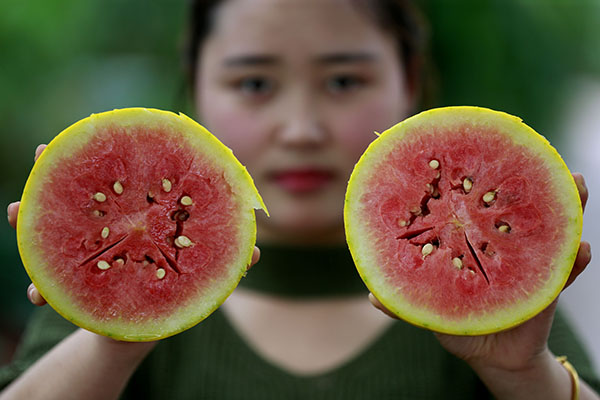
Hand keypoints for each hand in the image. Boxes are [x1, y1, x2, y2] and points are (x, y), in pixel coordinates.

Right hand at [8, 144, 260, 308]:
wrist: (149, 328)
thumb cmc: (176, 291)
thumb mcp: (200, 274)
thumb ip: (224, 260)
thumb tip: (257, 253)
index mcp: (141, 219)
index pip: (124, 182)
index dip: (108, 158)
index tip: (88, 133)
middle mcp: (111, 229)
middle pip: (82, 196)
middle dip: (57, 174)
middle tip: (39, 154)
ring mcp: (91, 253)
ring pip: (57, 229)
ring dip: (32, 219)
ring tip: (14, 210)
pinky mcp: (78, 285)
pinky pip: (52, 281)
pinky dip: (41, 285)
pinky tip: (34, 292)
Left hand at [370, 173, 591, 369]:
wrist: (493, 356)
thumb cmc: (458, 324)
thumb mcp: (429, 311)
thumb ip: (405, 301)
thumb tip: (372, 298)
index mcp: (470, 243)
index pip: (472, 204)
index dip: (474, 179)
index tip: (481, 151)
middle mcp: (498, 244)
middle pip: (513, 207)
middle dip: (528, 182)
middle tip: (543, 155)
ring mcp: (524, 261)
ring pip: (547, 229)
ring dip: (565, 207)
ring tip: (577, 185)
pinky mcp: (546, 286)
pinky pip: (565, 271)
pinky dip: (575, 261)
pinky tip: (583, 250)